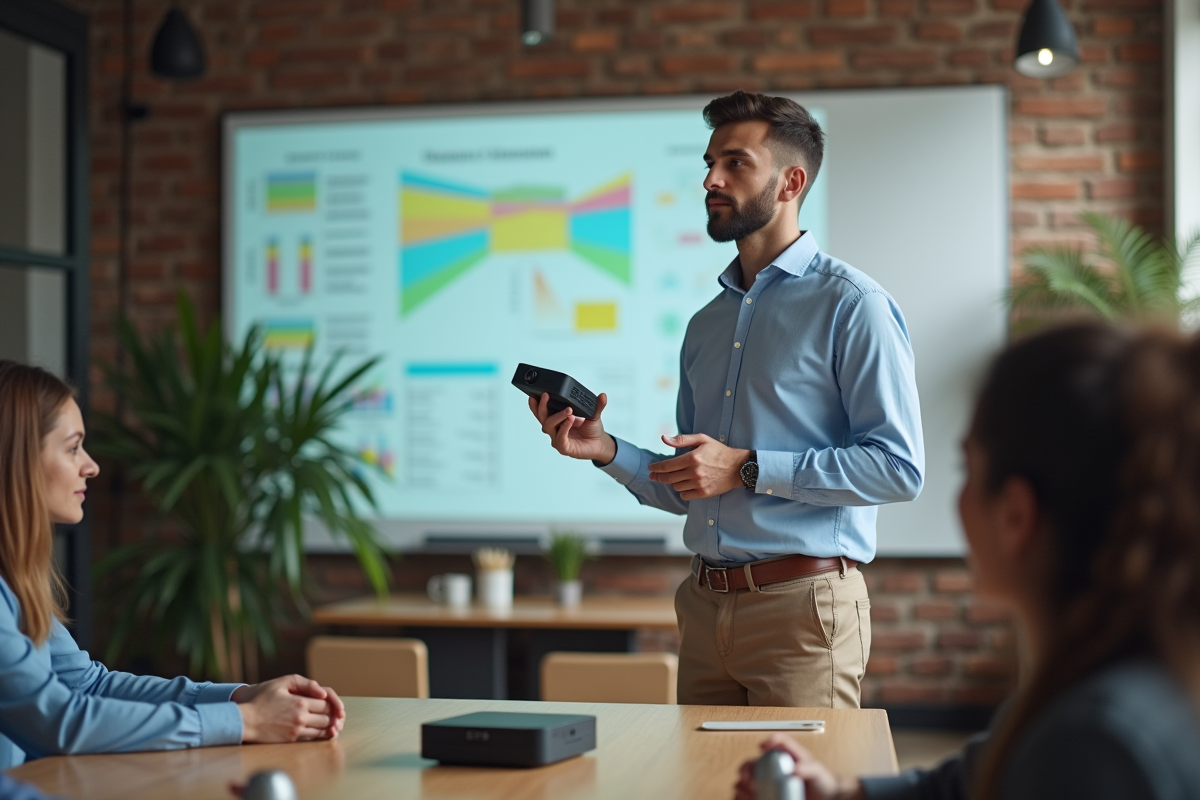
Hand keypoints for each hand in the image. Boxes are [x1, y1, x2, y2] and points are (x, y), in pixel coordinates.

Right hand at [234, 674, 345, 742]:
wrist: (245, 720)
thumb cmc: (262, 699)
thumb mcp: (282, 682)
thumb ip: (305, 683)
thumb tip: (323, 693)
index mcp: (301, 702)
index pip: (327, 704)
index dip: (335, 704)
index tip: (338, 706)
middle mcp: (301, 717)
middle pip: (328, 718)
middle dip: (335, 716)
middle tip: (340, 717)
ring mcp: (296, 730)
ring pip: (322, 730)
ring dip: (330, 727)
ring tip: (335, 725)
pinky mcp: (291, 739)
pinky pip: (312, 738)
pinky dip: (320, 735)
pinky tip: (323, 732)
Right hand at [528, 391, 615, 464]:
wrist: (600, 444)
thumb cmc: (592, 429)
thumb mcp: (594, 414)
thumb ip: (597, 405)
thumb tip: (603, 395)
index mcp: (558, 419)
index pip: (543, 411)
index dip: (537, 403)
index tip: (536, 393)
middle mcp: (555, 429)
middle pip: (542, 417)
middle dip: (542, 406)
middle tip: (546, 395)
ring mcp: (558, 439)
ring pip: (549, 426)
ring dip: (557, 416)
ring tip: (568, 410)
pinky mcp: (563, 448)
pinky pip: (559, 438)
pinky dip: (564, 428)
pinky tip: (570, 420)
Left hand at [648, 433, 749, 499]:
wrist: (738, 467)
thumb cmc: (719, 451)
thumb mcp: (702, 439)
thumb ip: (682, 439)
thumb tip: (663, 438)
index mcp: (692, 458)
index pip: (667, 465)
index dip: (656, 468)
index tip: (651, 468)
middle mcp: (694, 472)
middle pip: (669, 478)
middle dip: (659, 477)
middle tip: (654, 476)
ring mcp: (699, 484)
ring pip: (676, 486)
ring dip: (673, 482)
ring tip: (675, 477)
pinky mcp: (704, 493)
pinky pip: (685, 495)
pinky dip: (682, 490)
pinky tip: (684, 484)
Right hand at [733, 734, 864, 799]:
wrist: (827, 799)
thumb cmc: (823, 782)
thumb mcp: (817, 772)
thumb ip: (807, 768)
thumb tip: (794, 770)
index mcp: (787, 755)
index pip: (777, 743)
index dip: (769, 742)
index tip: (763, 747)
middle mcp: (775, 767)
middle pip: (755, 762)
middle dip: (747, 768)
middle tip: (748, 776)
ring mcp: (770, 782)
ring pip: (749, 781)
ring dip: (742, 785)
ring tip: (744, 790)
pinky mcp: (768, 795)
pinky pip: (752, 795)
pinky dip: (744, 796)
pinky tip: (743, 798)